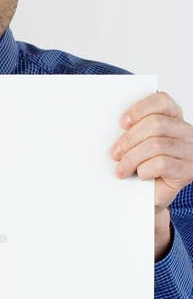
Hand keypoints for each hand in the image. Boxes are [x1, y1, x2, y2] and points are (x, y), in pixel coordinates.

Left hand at [109, 91, 192, 213]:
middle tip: (114, 153)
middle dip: (129, 139)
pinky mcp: (187, 170)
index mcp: (174, 118)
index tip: (122, 123)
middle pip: (156, 124)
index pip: (162, 101)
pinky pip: (162, 164)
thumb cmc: (143, 167)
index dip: (140, 109)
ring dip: (132, 158)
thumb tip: (113, 127)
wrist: (151, 197)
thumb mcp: (137, 144)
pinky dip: (145, 170)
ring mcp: (189, 151)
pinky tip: (140, 175)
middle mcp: (186, 132)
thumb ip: (133, 130)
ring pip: (156, 145)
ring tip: (121, 169)